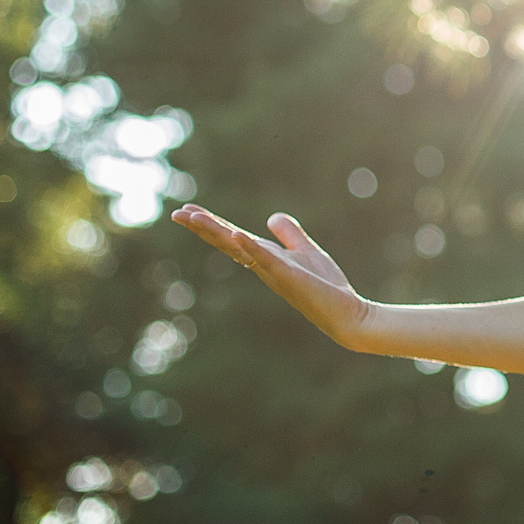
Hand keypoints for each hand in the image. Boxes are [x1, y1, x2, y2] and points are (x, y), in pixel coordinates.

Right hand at [173, 204, 370, 349]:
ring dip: (217, 233)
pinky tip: (237, 234)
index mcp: (265, 258)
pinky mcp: (290, 277)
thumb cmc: (325, 287)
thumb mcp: (307, 252)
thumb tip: (272, 217)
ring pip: (239, 249)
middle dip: (203, 228)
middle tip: (177, 214)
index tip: (187, 210)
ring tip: (195, 218)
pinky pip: (267, 260)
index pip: (232, 238)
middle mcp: (263, 266)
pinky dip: (251, 247)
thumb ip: (290, 235)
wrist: (347, 313)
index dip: (211, 225)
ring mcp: (274, 272)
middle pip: (227, 242)